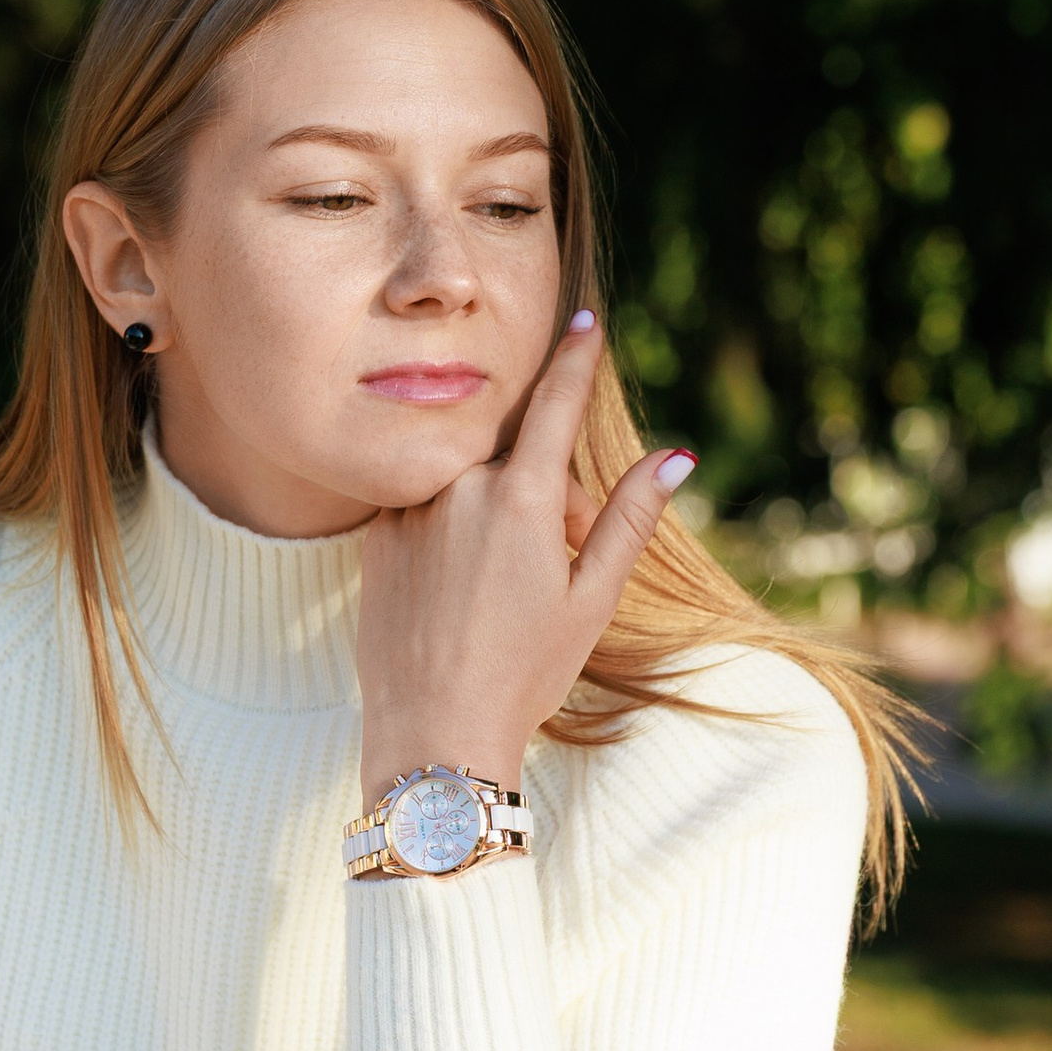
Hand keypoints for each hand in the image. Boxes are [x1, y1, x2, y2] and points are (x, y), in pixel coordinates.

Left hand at [357, 311, 695, 795]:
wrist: (433, 731)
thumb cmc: (524, 674)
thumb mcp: (591, 598)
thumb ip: (629, 518)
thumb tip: (676, 456)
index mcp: (521, 501)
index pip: (555, 405)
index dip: (575, 359)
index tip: (584, 319)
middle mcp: (459, 490)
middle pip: (516, 456)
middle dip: (545, 492)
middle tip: (555, 559)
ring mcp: (410, 510)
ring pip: (466, 480)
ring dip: (494, 511)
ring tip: (499, 587)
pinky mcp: (375, 536)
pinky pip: (423, 505)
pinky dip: (447, 529)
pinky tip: (455, 592)